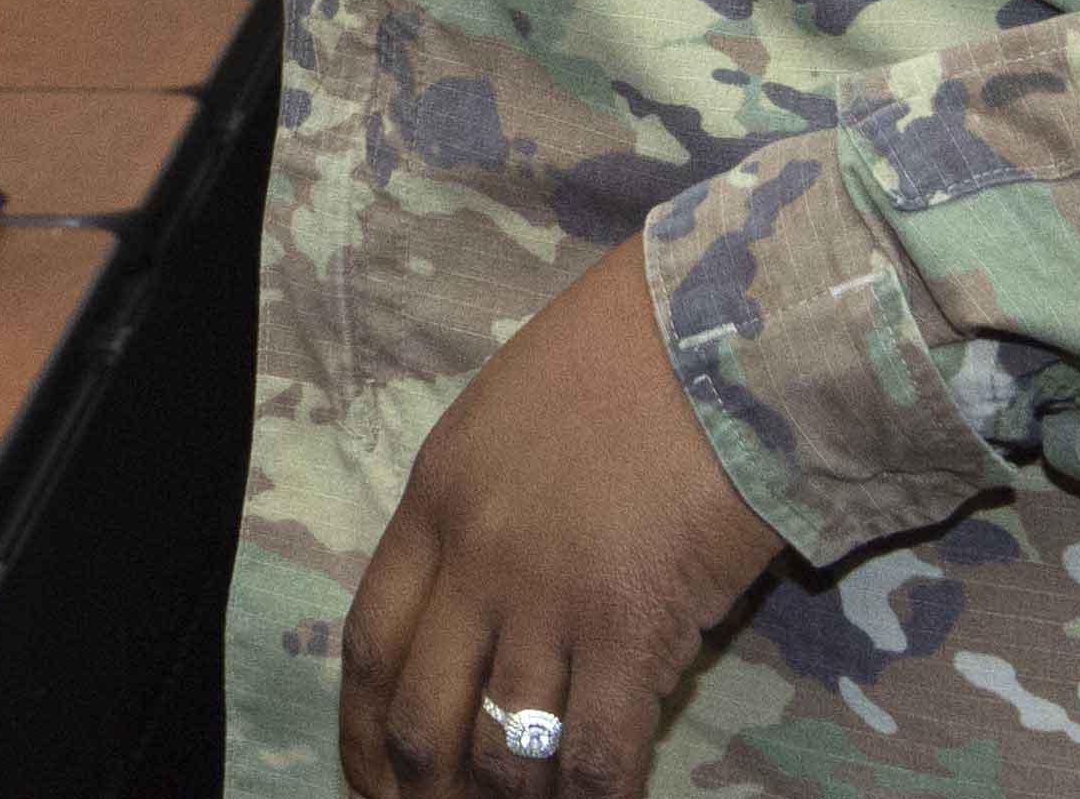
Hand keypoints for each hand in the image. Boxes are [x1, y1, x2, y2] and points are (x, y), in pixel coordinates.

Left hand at [339, 248, 779, 797]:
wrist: (716, 327)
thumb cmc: (624, 353)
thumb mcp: (505, 418)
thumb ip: (478, 511)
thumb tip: (479, 604)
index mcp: (435, 500)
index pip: (370, 643)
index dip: (363, 732)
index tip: (373, 782)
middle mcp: (477, 559)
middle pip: (421, 716)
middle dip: (427, 792)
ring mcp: (552, 598)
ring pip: (504, 753)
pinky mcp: (634, 627)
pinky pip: (600, 755)